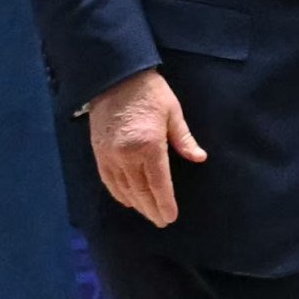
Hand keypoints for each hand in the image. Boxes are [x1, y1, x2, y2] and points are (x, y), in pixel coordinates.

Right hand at [85, 68, 205, 228]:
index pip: (158, 184)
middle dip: (151, 209)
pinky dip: (118, 194)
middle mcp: (127, 155)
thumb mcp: (173, 113)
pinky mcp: (98, 152)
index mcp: (149, 146)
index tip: (170, 217)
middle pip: (140, 191)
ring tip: (148, 214)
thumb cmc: (149, 92)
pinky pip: (108, 180)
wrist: (114, 77)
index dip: (164, 203)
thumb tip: (199, 158)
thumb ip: (184, 139)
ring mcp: (110, 155)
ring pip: (123, 189)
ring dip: (136, 204)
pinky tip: (127, 200)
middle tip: (161, 221)